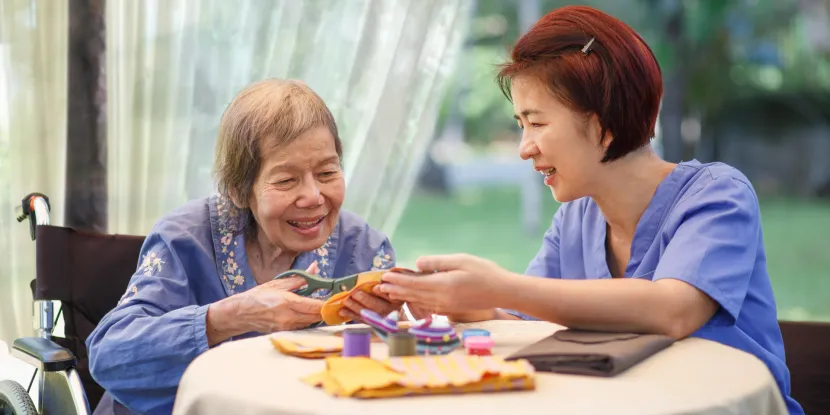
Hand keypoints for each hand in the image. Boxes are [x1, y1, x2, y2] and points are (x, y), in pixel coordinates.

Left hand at [338, 284, 403, 321]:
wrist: (394, 316)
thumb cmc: (389, 297)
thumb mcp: (392, 289)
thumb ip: (385, 283)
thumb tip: (378, 275)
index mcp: (396, 301)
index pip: (389, 296)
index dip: (382, 293)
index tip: (375, 288)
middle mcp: (389, 311)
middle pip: (378, 306)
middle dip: (366, 299)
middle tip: (355, 293)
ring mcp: (380, 320)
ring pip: (367, 314)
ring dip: (355, 307)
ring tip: (346, 300)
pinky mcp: (371, 324)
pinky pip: (360, 319)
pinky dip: (350, 315)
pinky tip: (342, 311)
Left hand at [378, 254, 511, 317]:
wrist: (502, 291)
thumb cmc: (484, 272)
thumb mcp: (460, 260)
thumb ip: (437, 262)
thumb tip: (417, 263)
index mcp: (443, 285)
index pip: (415, 283)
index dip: (398, 279)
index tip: (385, 275)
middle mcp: (442, 299)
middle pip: (413, 294)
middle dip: (395, 289)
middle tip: (379, 285)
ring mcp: (445, 306)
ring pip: (418, 301)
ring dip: (402, 296)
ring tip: (388, 293)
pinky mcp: (450, 309)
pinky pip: (427, 306)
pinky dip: (414, 301)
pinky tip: (408, 299)